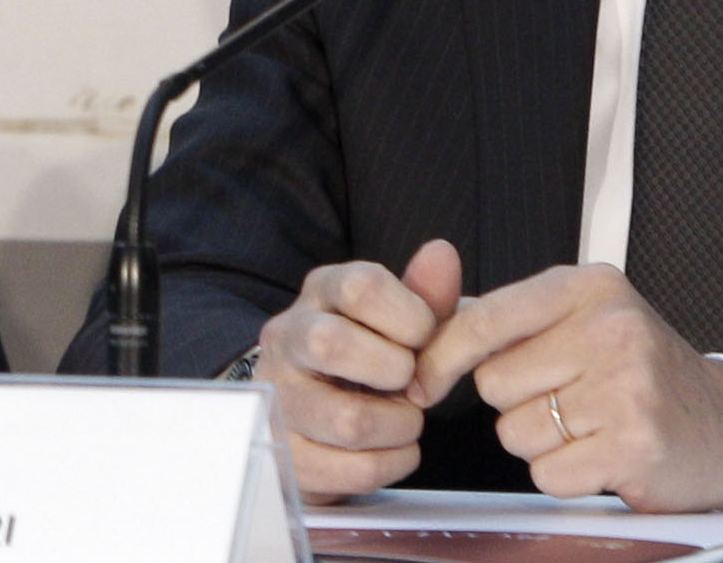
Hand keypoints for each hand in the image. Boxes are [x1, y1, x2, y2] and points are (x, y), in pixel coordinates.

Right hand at [257, 238, 466, 498]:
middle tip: (409, 382)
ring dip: (400, 426)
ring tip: (404, 420)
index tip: (424, 337)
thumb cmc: (371, 357)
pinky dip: (392, 463)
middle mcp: (287, 338)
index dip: (411, 317)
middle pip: (331, 344)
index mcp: (319, 294)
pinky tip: (390, 448)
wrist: (316, 412)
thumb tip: (442, 252)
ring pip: (349, 421)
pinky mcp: (288, 452)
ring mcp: (280, 397)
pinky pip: (355, 469)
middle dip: (393, 371)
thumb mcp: (399, 320)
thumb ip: (424, 293)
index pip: (360, 286)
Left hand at [414, 264, 722, 513]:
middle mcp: (611, 329)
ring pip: (516, 432)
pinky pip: (549, 473)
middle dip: (517, 403)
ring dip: (542, 442)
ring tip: (590, 425)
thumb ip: (508, 317)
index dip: (440, 357)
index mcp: (588, 287)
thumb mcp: (583, 318)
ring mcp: (627, 387)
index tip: (423, 380)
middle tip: (569, 399)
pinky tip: (602, 454)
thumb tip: (424, 324)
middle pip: (494, 384)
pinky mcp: (635, 444)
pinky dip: (566, 475)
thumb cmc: (642, 372)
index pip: (482, 320)